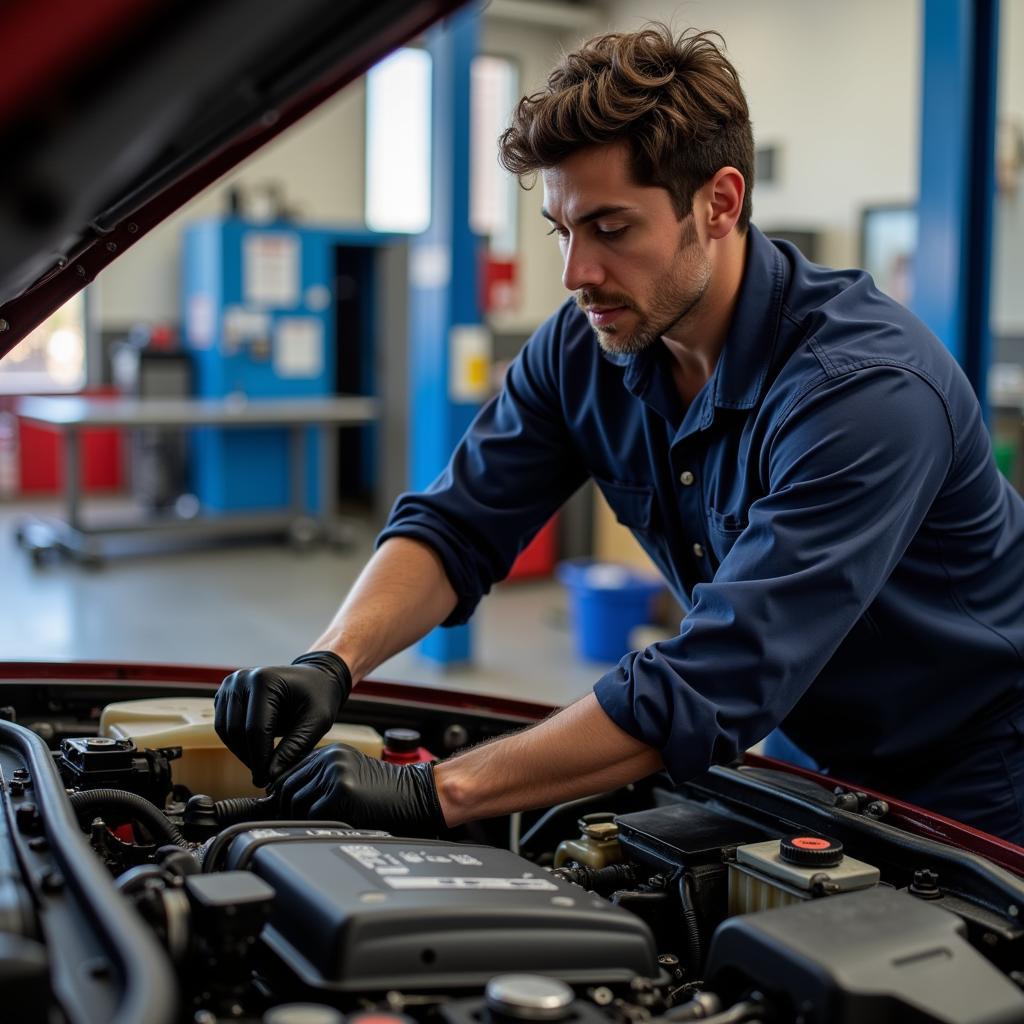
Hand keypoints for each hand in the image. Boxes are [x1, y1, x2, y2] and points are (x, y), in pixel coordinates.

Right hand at [214, 651, 351, 786]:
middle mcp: (242, 679)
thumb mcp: (317, 721)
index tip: (266, 780)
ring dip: (241, 752)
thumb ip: (295, 747)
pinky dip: (237, 742)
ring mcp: (231, 685)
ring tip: (261, 765)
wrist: (314, 678)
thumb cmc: (319, 696)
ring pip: (226, 730)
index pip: (255, 728)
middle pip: (237, 730)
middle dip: (251, 758)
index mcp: (264, 680)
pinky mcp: (226, 694)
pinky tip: (255, 750)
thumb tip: (271, 774)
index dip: (260, 759)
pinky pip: (224, 726)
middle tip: (264, 777)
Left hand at [275, 744, 445, 836]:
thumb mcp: (353, 775)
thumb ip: (323, 781)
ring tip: (319, 826)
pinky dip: (317, 826)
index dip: (283, 794)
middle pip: (288, 788)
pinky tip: (332, 827)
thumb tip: (287, 801)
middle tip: (297, 824)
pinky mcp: (342, 792)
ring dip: (302, 820)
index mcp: (332, 752)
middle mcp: (331, 758)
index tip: (282, 809)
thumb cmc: (389, 793)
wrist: (419, 795)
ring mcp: (336, 773)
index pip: (290, 772)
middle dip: (288, 809)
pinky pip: (312, 816)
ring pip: (296, 804)